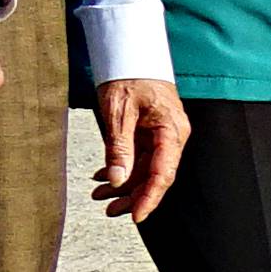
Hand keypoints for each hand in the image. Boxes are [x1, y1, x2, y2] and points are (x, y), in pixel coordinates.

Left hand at [90, 78, 190, 220]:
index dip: (149, 198)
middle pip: (156, 176)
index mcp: (171, 132)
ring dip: (124, 185)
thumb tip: (117, 180)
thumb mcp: (118, 113)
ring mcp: (163, 136)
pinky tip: (102, 176)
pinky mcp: (152, 134)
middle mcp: (172, 137)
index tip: (135, 216)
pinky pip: (140, 158)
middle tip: (110, 211)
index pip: (163, 174)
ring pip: (146, 170)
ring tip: (98, 197)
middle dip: (133, 196)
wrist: (131, 55)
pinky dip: (122, 169)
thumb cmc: (128, 78)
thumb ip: (119, 149)